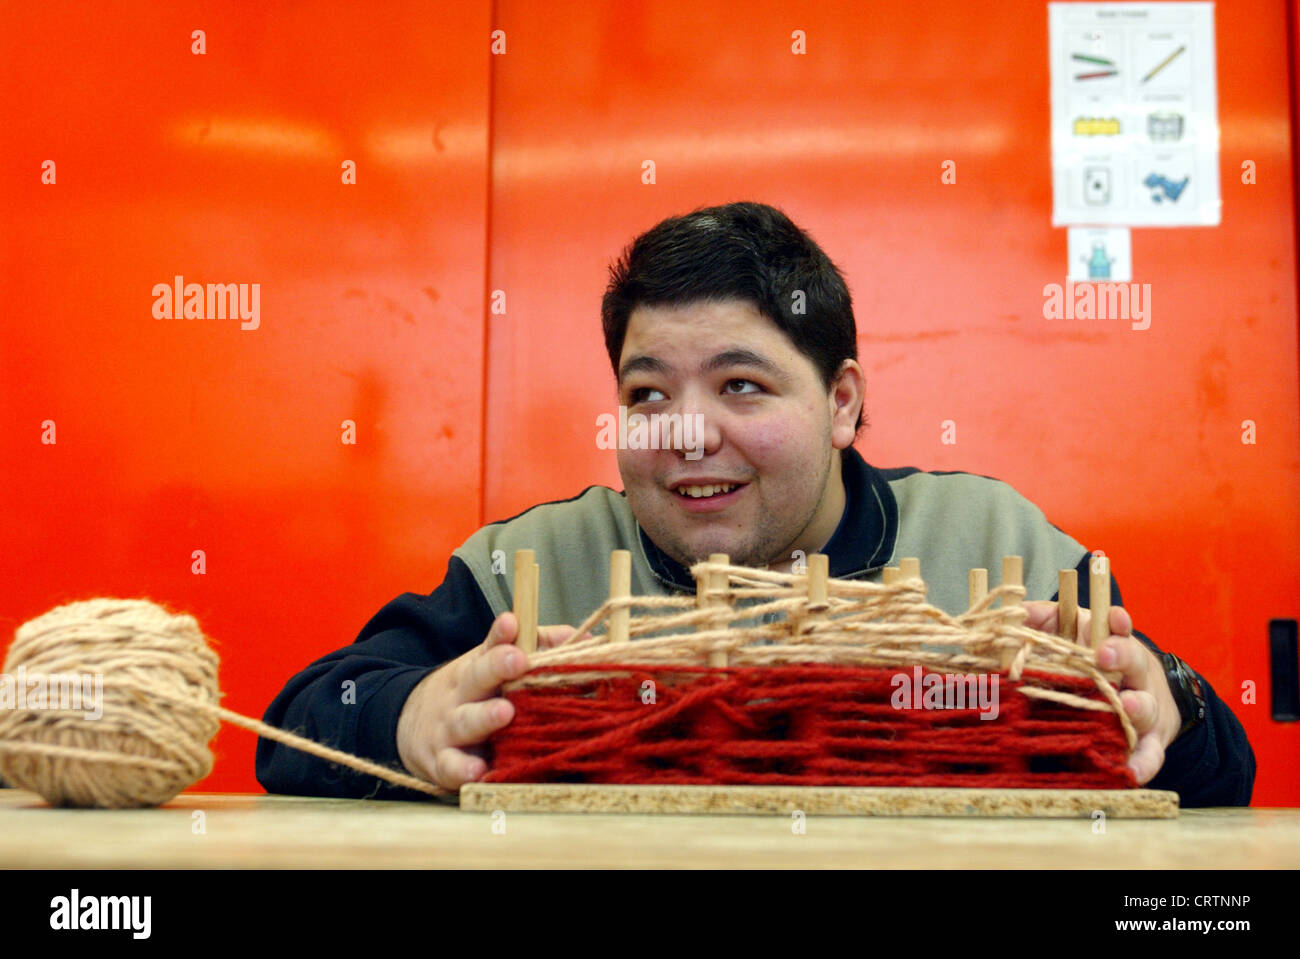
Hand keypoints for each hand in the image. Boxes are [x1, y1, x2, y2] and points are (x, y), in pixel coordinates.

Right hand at [395, 614, 577, 789]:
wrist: (410, 724)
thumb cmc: (471, 694)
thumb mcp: (493, 666)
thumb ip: (537, 648)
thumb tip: (582, 638)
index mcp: (477, 667)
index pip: (489, 646)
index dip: (501, 635)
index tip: (512, 624)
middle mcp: (462, 694)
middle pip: (476, 677)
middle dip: (496, 667)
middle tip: (517, 660)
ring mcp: (449, 728)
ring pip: (465, 721)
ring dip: (484, 717)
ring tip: (504, 712)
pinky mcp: (442, 762)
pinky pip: (452, 766)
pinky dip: (463, 770)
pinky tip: (478, 771)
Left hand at [1022, 601, 1181, 784]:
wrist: (1141, 699)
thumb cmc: (1096, 666)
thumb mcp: (1075, 636)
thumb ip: (1047, 621)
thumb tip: (1017, 610)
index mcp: (1114, 648)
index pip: (1119, 630)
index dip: (1117, 623)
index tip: (1112, 616)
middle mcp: (1133, 677)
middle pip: (1134, 663)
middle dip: (1121, 656)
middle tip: (1104, 655)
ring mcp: (1144, 711)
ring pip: (1146, 708)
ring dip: (1137, 707)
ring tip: (1127, 706)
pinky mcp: (1148, 743)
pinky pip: (1148, 756)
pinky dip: (1142, 764)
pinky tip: (1130, 772)